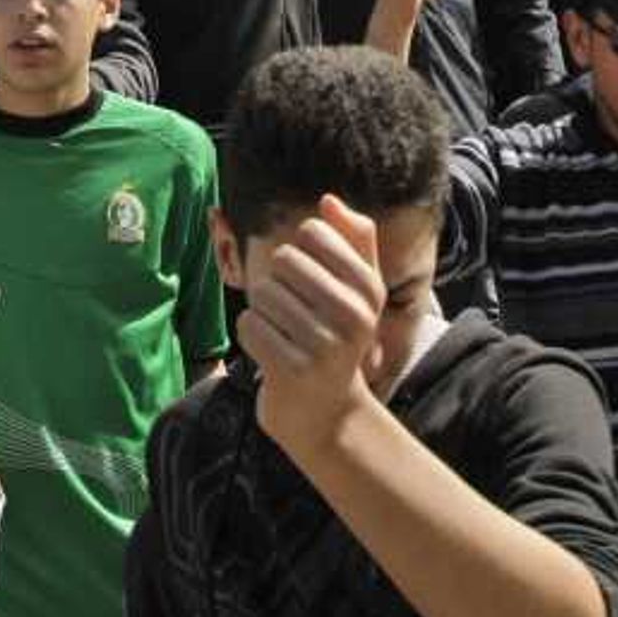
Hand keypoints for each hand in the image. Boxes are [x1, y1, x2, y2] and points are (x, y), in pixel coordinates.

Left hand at [238, 204, 388, 458]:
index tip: (308, 285)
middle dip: (277, 284)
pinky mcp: (292, 370)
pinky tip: (270, 352)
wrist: (328, 415)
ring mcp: (324, 346)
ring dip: (262, 313)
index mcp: (369, 289)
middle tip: (292, 316)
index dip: (298, 253)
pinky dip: (251, 336)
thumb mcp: (358, 292)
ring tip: (283, 335)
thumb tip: (328, 200)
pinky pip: (248, 325)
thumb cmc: (337, 341)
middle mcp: (353, 316)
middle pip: (283, 259)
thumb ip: (352, 241)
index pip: (312, 232)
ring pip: (262, 292)